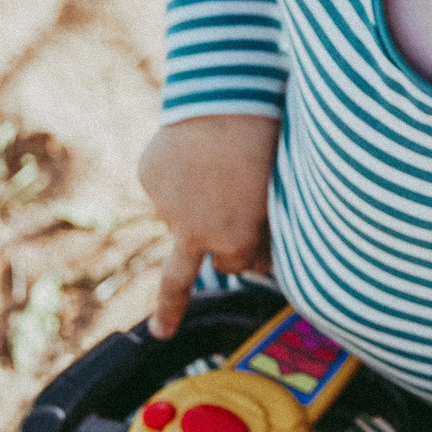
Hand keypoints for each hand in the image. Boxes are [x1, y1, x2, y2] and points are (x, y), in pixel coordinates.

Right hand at [138, 114, 278, 337]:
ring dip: (195, 204)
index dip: (252, 257)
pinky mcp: (149, 176)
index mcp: (235, 239)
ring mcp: (166, 205)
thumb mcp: (281, 190)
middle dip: (172, 307)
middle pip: (181, 279)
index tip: (258, 264)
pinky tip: (197, 148)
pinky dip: (179, 173)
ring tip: (217, 166)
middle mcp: (194, 231)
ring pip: (181, 217)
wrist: (228, 99)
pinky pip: (166, 183)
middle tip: (162, 332)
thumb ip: (270, 224)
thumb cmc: (269, 142)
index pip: (238, 266)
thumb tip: (265, 255)